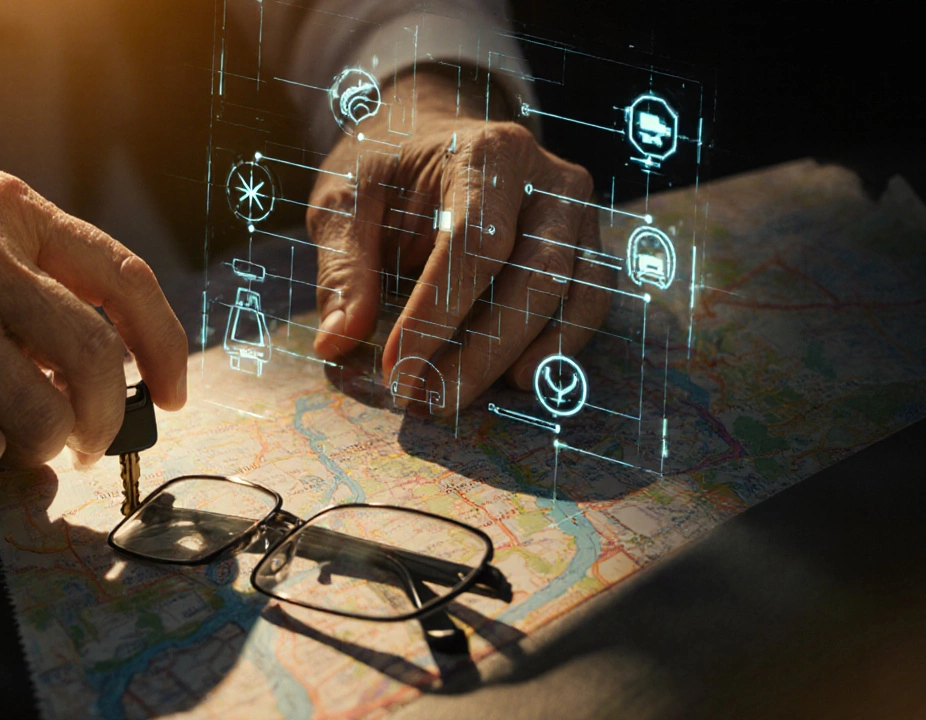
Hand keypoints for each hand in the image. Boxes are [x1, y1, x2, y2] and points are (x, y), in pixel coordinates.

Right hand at [0, 171, 186, 478]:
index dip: (165, 346)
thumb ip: (42, 296)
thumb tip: (116, 384)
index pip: (124, 277)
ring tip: (15, 441)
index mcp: (11, 210)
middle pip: (93, 354)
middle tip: (90, 444)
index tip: (172, 395)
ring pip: (39, 412)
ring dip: (38, 448)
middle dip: (106, 419)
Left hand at [308, 71, 613, 412]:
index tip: (397, 370)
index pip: (475, 244)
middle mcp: (549, 181)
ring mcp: (579, 215)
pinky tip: (511, 379)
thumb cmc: (387, 169)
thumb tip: (337, 343)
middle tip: (429, 400)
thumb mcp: (345, 201)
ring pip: (574, 297)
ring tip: (461, 395)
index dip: (438, 314)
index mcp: (487, 154)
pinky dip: (554, 350)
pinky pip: (587, 306)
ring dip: (522, 359)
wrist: (434, 133)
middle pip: (535, 277)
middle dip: (482, 352)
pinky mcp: (588, 248)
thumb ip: (343, 267)